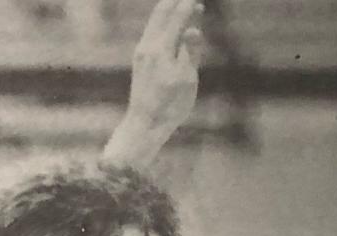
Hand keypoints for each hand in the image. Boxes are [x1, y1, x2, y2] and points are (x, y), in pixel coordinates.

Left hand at [128, 0, 204, 133]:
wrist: (145, 124)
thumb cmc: (170, 105)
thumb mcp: (186, 80)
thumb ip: (190, 52)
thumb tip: (193, 28)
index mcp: (161, 48)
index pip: (176, 18)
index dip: (187, 6)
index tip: (197, 0)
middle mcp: (148, 46)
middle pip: (161, 14)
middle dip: (175, 3)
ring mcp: (141, 53)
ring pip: (154, 22)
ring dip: (168, 11)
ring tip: (179, 5)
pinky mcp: (140, 61)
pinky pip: (151, 32)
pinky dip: (161, 23)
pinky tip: (167, 26)